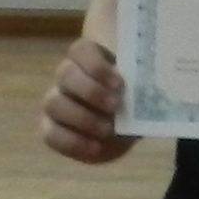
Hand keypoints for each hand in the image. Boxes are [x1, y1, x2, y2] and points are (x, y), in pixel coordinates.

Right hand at [40, 36, 133, 164]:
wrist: (127, 126)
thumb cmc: (133, 96)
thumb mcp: (140, 86)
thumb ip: (140, 80)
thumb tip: (148, 81)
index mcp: (87, 56)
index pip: (81, 50)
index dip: (97, 66)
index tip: (119, 83)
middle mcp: (66, 76)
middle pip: (65, 74)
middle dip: (91, 91)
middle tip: (116, 105)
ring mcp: (55, 101)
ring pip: (54, 103)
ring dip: (82, 117)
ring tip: (108, 130)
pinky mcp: (51, 128)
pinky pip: (51, 134)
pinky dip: (73, 142)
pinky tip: (96, 147)